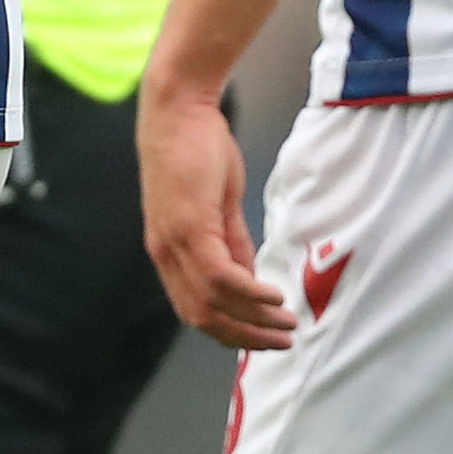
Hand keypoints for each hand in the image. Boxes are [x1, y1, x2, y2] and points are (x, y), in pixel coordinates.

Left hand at [138, 74, 292, 348]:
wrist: (177, 110)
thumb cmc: (196, 150)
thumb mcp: (216, 206)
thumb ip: (231, 244)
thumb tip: (249, 279)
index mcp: (169, 252)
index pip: (194, 309)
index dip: (228, 331)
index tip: (260, 340)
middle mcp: (166, 253)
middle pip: (202, 316)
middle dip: (244, 337)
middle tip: (280, 343)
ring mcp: (174, 242)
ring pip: (212, 302)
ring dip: (254, 320)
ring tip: (286, 326)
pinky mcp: (189, 225)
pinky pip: (220, 276)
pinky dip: (249, 294)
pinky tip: (274, 298)